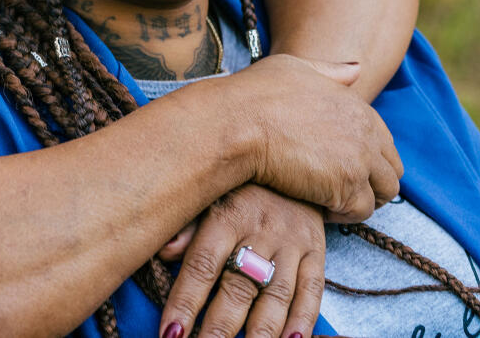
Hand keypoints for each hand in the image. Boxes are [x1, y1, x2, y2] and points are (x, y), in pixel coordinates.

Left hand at [157, 185, 324, 337]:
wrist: (290, 159)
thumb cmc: (235, 186)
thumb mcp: (207, 195)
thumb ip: (187, 226)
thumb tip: (163, 253)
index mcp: (226, 214)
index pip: (202, 266)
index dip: (185, 303)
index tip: (170, 334)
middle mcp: (260, 229)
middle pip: (238, 287)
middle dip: (219, 329)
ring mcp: (291, 242)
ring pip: (276, 296)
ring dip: (260, 334)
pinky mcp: (316, 251)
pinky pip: (312, 292)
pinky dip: (303, 322)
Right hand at [214, 54, 402, 221]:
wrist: (236, 123)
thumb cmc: (255, 94)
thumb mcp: (295, 68)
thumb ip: (330, 72)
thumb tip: (357, 70)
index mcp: (357, 106)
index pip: (384, 142)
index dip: (366, 158)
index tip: (341, 167)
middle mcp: (366, 133)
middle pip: (391, 170)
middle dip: (371, 183)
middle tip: (340, 190)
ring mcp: (359, 161)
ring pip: (383, 194)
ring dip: (360, 200)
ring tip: (330, 202)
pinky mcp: (346, 187)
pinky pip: (361, 212)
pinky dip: (343, 215)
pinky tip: (319, 208)